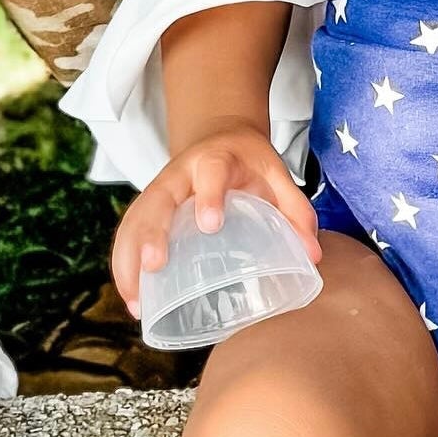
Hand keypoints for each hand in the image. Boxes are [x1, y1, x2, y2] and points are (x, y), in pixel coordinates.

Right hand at [112, 121, 322, 316]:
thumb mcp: (276, 173)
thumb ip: (296, 209)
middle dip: (152, 232)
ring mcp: (158, 190)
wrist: (219, 135)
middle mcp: (180, 174)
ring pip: (135, 220)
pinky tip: (132, 298)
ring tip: (137, 301)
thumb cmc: (249, 162)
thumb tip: (313, 256)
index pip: (210, 172)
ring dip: (129, 258)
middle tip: (154, 265)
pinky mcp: (147, 207)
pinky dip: (124, 264)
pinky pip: (127, 233)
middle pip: (158, 199)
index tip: (210, 223)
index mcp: (216, 159)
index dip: (208, 196)